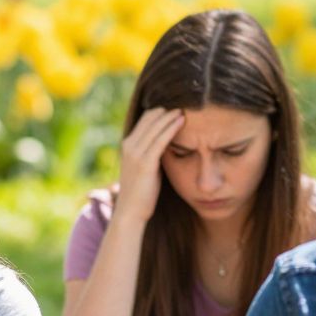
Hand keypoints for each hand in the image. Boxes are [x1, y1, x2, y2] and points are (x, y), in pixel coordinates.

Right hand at [112, 107, 184, 223]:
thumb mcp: (144, 168)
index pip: (146, 118)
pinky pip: (160, 139)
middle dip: (168, 109)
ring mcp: (135, 154)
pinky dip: (172, 127)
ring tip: (186, 108)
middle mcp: (129, 145)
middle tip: (185, 102)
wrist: (131, 212)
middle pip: (150, 117)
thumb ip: (151, 154)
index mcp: (128, 145)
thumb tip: (166, 145)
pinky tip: (182, 121)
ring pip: (156, 125)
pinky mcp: (145, 163)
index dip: (162, 111)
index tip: (178, 106)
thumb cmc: (141, 193)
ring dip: (171, 115)